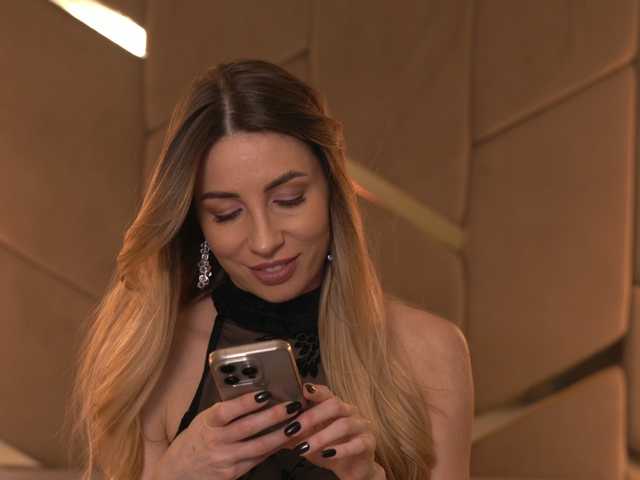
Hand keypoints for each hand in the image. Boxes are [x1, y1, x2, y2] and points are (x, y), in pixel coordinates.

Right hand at [159, 389, 303, 479]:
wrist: (177, 474)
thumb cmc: (194, 442)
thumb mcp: (203, 421)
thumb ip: (224, 411)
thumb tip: (253, 395)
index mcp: (207, 423)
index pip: (227, 411)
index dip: (246, 402)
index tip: (265, 393)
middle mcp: (215, 441)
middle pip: (248, 428)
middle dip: (273, 416)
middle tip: (292, 405)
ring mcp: (224, 459)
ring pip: (258, 446)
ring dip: (280, 434)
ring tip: (297, 423)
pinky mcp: (232, 474)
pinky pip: (257, 459)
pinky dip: (273, 449)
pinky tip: (286, 440)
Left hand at [282, 383, 384, 479]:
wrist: (353, 469)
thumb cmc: (329, 449)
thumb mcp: (307, 440)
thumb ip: (292, 432)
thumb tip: (269, 427)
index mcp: (336, 406)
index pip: (326, 392)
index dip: (314, 390)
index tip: (301, 391)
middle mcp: (350, 411)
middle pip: (334, 405)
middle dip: (312, 416)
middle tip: (293, 429)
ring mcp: (362, 426)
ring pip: (344, 424)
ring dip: (322, 436)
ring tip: (304, 448)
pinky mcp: (369, 443)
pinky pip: (357, 443)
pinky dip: (340, 449)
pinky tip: (327, 454)